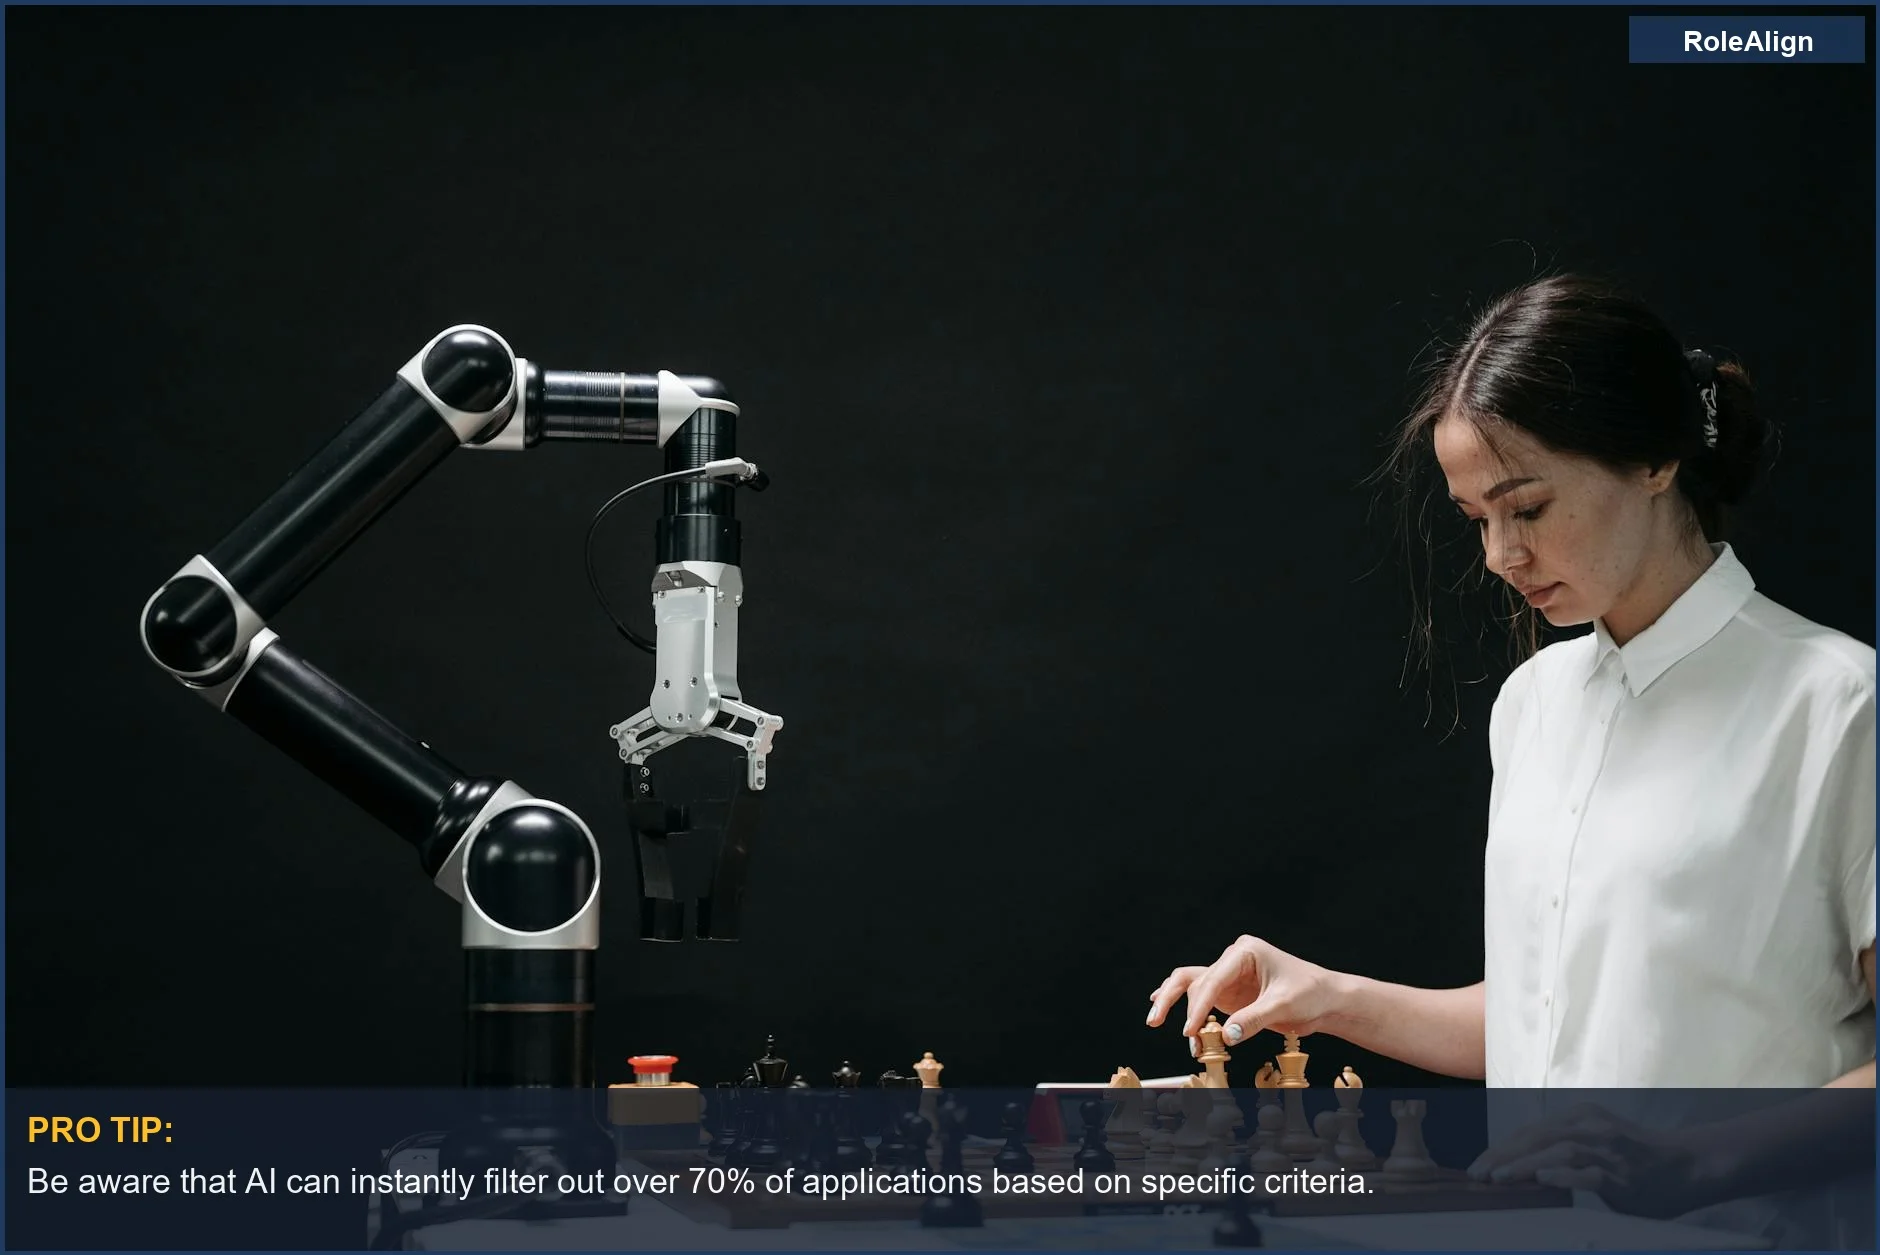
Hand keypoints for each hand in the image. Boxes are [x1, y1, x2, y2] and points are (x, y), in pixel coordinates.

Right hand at [1145, 934, 1341, 1046]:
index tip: (1190, 1030)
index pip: (1213, 979)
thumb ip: (1252, 1020)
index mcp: (1244, 952)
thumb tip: (1224, 1036)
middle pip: (1194, 980)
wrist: (1326, 1000)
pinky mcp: (1230, 992)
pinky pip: (1201, 997)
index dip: (1198, 1006)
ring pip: (1192, 987)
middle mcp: (1232, 960)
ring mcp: (1229, 976)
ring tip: (1159, 1023)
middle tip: (1155, 1021)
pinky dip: (1184, 1005)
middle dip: (1175, 1002)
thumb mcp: (1283, 1007)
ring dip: (1178, 1008)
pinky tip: (1159, 1004)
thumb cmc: (1310, 994)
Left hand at [1467, 1102, 1708, 1218]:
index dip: (1500, 1148)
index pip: (1529, 1132)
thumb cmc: (1636, 1158)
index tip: (1476, 1165)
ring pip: (1558, 1153)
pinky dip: (1565, 1177)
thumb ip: (1563, 1150)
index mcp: (1579, 1118)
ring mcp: (1607, 1149)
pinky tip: (1544, 1181)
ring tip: (1499, 1178)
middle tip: (1476, 1174)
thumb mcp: (1595, 1143)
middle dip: (1502, 1156)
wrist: (1687, 1164)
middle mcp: (1589, 1126)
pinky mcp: (1622, 1173)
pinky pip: (1589, 1174)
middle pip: (1536, 1138)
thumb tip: (1523, 1167)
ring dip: (1525, 1166)